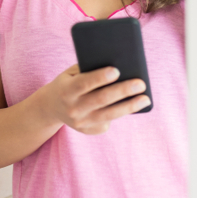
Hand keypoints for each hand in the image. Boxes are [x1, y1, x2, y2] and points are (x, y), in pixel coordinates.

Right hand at [35, 65, 149, 134]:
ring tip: (145, 99)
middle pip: (101, 99)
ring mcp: (81, 122)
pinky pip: (108, 121)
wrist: (51, 107)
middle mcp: (73, 108)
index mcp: (66, 90)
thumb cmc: (68, 83)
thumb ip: (88, 69)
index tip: (117, 70)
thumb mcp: (71, 74)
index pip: (84, 83)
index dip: (100, 77)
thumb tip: (118, 66)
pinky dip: (121, 112)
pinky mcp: (89, 130)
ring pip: (109, 115)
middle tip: (140, 84)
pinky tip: (132, 106)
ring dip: (129, 107)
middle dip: (122, 91)